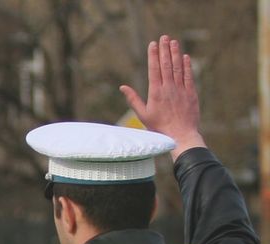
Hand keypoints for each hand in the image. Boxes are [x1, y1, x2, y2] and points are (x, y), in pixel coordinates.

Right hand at [119, 34, 205, 159]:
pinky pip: (189, 75)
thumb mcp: (142, 115)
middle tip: (164, 37)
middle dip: (165, 50)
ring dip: (176, 53)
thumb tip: (122, 87)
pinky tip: (185, 56)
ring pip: (178, 67)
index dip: (153, 55)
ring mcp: (181, 89)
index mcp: (155, 93)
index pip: (154, 69)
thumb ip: (133, 99)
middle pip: (166, 64)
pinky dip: (187, 65)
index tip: (153, 44)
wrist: (180, 135)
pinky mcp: (191, 93)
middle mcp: (169, 88)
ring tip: (174, 42)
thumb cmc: (159, 128)